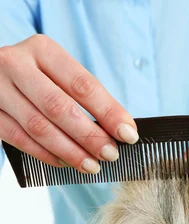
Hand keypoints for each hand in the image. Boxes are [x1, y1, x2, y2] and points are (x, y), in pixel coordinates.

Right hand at [0, 34, 137, 173]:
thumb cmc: (38, 77)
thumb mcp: (59, 73)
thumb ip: (85, 97)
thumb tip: (121, 130)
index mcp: (43, 50)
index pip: (82, 84)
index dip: (108, 112)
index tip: (128, 134)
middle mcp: (17, 65)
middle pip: (59, 107)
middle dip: (90, 136)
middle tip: (110, 154)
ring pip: (39, 127)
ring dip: (71, 151)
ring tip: (92, 165)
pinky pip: (21, 140)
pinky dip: (47, 155)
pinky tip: (66, 163)